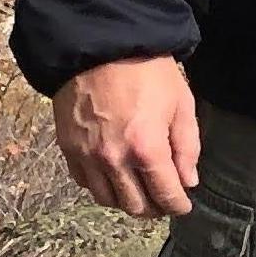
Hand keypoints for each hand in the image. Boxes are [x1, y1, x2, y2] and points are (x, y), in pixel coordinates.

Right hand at [53, 55, 198, 218]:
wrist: (99, 48)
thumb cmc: (148, 72)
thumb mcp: (181, 104)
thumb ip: (187, 147)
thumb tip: (188, 181)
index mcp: (146, 148)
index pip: (164, 194)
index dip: (177, 205)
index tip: (183, 207)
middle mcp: (113, 160)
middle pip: (134, 205)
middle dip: (154, 208)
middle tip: (164, 200)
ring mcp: (87, 157)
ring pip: (107, 200)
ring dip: (127, 202)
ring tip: (141, 192)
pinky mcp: (68, 150)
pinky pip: (86, 184)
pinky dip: (103, 187)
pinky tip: (115, 178)